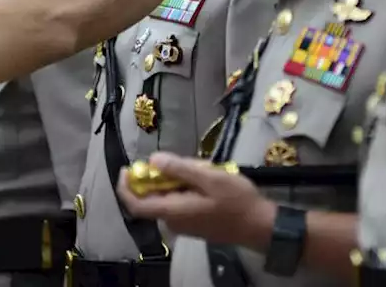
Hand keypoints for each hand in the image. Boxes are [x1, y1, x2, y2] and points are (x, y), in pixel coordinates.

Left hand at [117, 152, 275, 247]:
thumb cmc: (236, 201)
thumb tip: (152, 160)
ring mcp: (184, 225)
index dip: (126, 187)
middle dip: (166, 175)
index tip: (126, 168)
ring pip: (170, 196)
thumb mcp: (210, 178)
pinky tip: (209, 181)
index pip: (136, 204)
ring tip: (207, 170)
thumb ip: (180, 169)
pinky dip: (187, 188)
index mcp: (173, 211)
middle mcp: (173, 221)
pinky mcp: (193, 224)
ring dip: (180, 180)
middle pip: (155, 195)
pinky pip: (180, 202)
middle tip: (191, 162)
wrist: (260, 226)